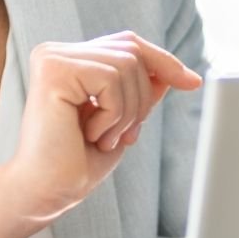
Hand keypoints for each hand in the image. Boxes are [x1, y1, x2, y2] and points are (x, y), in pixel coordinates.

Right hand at [0, 32, 201, 222]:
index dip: (163, 62)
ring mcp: (52, 58)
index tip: (193, 82)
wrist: (45, 192)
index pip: (128, 45)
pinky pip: (110, 79)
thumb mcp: (121, 122)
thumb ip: (140, 93)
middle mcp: (57, 53)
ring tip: (104, 139)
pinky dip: (113, 114)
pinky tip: (91, 134)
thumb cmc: (76, 163)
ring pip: (126, 65)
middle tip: (125, 136)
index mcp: (70, 61)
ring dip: (127, 112)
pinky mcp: (52, 70)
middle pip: (132, 51)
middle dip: (143, 98)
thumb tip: (171, 71)